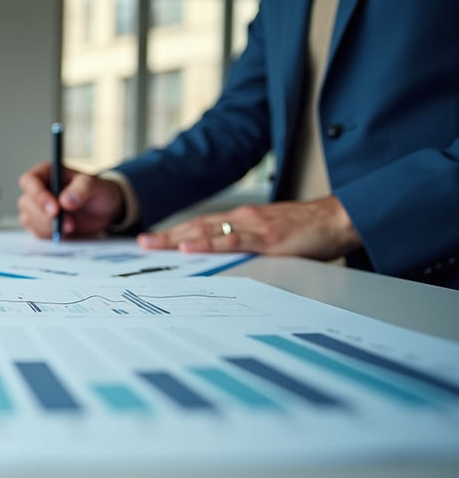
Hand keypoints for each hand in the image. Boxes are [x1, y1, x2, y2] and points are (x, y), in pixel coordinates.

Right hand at [17, 161, 124, 238]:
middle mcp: (39, 189)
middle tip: (67, 223)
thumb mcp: (96, 186)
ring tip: (70, 227)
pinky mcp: (40, 224)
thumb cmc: (98, 192)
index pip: (29, 180)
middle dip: (45, 216)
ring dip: (47, 227)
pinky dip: (48, 235)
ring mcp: (37, 208)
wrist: (104, 211)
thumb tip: (65, 200)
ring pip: (28, 219)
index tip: (55, 209)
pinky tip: (63, 233)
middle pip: (26, 203)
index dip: (38, 195)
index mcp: (47, 172)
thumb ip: (82, 189)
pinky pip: (35, 232)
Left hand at [136, 196, 361, 260]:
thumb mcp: (270, 236)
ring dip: (178, 238)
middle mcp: (242, 219)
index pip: (200, 226)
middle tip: (141, 243)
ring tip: (154, 244)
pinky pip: (232, 242)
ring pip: (207, 232)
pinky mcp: (266, 238)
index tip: (152, 240)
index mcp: (241, 219)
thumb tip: (227, 258)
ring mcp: (252, 227)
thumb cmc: (307, 229)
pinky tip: (191, 248)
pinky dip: (209, 245)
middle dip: (167, 236)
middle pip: (196, 227)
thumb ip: (248, 244)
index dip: (175, 232)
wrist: (337, 219)